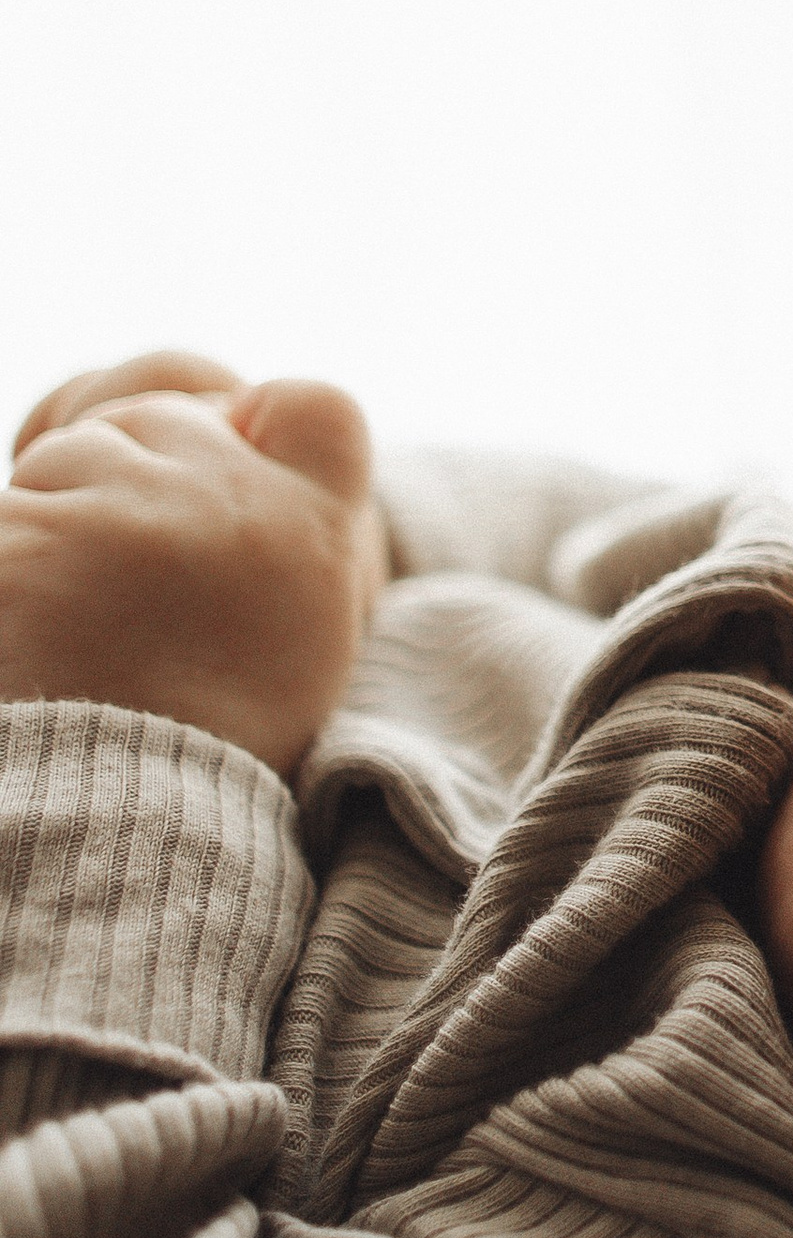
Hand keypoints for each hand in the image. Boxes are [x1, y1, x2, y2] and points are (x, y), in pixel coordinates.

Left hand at [3, 354, 385, 773]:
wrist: (118, 833)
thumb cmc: (207, 737)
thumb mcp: (304, 632)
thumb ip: (289, 521)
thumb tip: (244, 404)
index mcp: (313, 530)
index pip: (317, 408)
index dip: (259, 419)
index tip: (228, 456)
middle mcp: (229, 505)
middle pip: (163, 419)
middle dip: (126, 478)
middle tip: (119, 588)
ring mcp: (121, 513)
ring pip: (68, 455)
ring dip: (54, 515)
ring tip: (68, 621)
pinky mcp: (24, 537)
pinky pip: (4, 511)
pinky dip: (3, 556)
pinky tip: (22, 626)